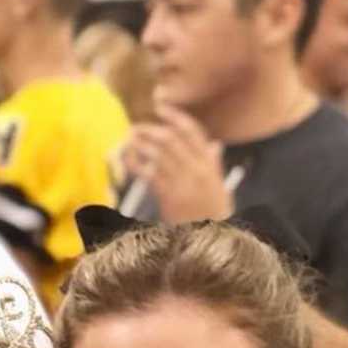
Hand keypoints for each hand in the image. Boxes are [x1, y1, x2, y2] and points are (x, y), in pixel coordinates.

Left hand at [124, 101, 231, 222]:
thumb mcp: (219, 188)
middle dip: (151, 130)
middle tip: (136, 127)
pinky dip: (136, 162)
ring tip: (129, 139)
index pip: (193, 132)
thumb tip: (214, 145)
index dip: (175, 116)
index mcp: (209, 165)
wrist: (211, 239)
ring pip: (158, 153)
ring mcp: (183, 183)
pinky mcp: (169, 196)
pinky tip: (128, 158)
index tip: (160, 107)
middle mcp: (197, 170)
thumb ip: (214, 165)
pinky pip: (149, 173)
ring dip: (141, 143)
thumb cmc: (214, 215)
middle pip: (172, 139)